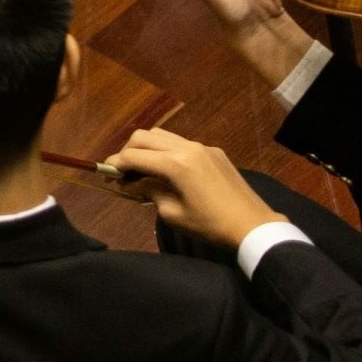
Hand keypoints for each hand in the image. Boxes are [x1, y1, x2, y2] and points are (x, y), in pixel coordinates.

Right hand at [111, 127, 283, 251]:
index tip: (106, 174)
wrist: (255, 227)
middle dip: (128, 151)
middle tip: (123, 171)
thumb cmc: (211, 225)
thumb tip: (138, 184)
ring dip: (147, 147)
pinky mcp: (215, 152)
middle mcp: (187, 147)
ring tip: (144, 168)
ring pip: (163, 135)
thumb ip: (151, 193)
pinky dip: (168, 151)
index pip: (134, 156)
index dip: (115, 163)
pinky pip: (183, 143)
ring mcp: (203, 147)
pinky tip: (171, 171)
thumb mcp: (174, 214)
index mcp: (175, 164)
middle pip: (144, 137)